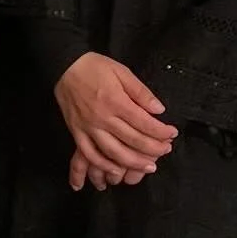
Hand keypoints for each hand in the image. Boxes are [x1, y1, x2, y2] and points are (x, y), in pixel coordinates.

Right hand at [54, 52, 175, 192]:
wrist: (64, 67)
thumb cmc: (94, 67)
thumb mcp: (122, 71)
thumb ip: (141, 92)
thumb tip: (159, 109)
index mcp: (115, 101)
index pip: (144, 122)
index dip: (161, 131)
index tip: (172, 133)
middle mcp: (103, 117)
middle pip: (132, 140)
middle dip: (153, 148)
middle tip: (166, 150)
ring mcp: (88, 127)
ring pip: (113, 152)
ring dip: (134, 162)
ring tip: (149, 167)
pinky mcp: (77, 132)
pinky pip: (89, 154)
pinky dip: (103, 165)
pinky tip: (116, 170)